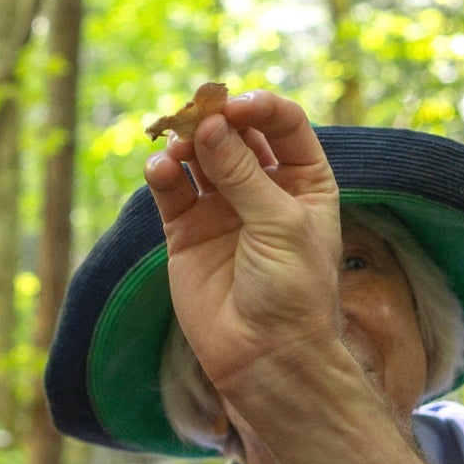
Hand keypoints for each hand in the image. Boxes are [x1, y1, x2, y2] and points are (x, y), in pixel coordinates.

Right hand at [144, 91, 343, 399]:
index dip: (259, 108)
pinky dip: (163, 173)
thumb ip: (242, 173)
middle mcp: (262, 187)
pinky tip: (161, 169)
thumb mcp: (279, 224)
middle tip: (196, 115)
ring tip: (177, 145)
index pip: (283, 123)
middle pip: (236, 133)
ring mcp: (222, 207)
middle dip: (216, 120)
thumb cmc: (293, 290)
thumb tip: (209, 125)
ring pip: (199, 156)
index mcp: (303, 179)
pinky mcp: (186, 230)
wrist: (267, 357)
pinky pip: (172, 189)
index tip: (233, 106)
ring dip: (186, 142)